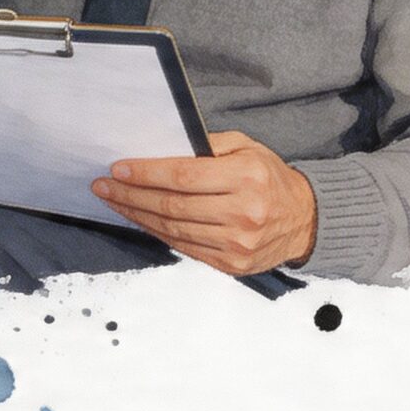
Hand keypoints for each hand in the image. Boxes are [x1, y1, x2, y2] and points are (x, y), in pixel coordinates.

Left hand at [92, 130, 317, 275]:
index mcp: (247, 178)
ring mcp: (238, 244)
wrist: (305, 220)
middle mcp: (244, 213)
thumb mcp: (246, 147)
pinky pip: (185, 248)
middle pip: (173, 206)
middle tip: (103, 185)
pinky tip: (140, 220)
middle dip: (131, 195)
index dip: (146, 173)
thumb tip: (161, 146)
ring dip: (137, 215)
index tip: (118, 168)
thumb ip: (207, 145)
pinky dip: (157, 234)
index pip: (184, 176)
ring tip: (114, 201)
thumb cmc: (270, 178)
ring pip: (174, 230)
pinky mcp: (233, 265)